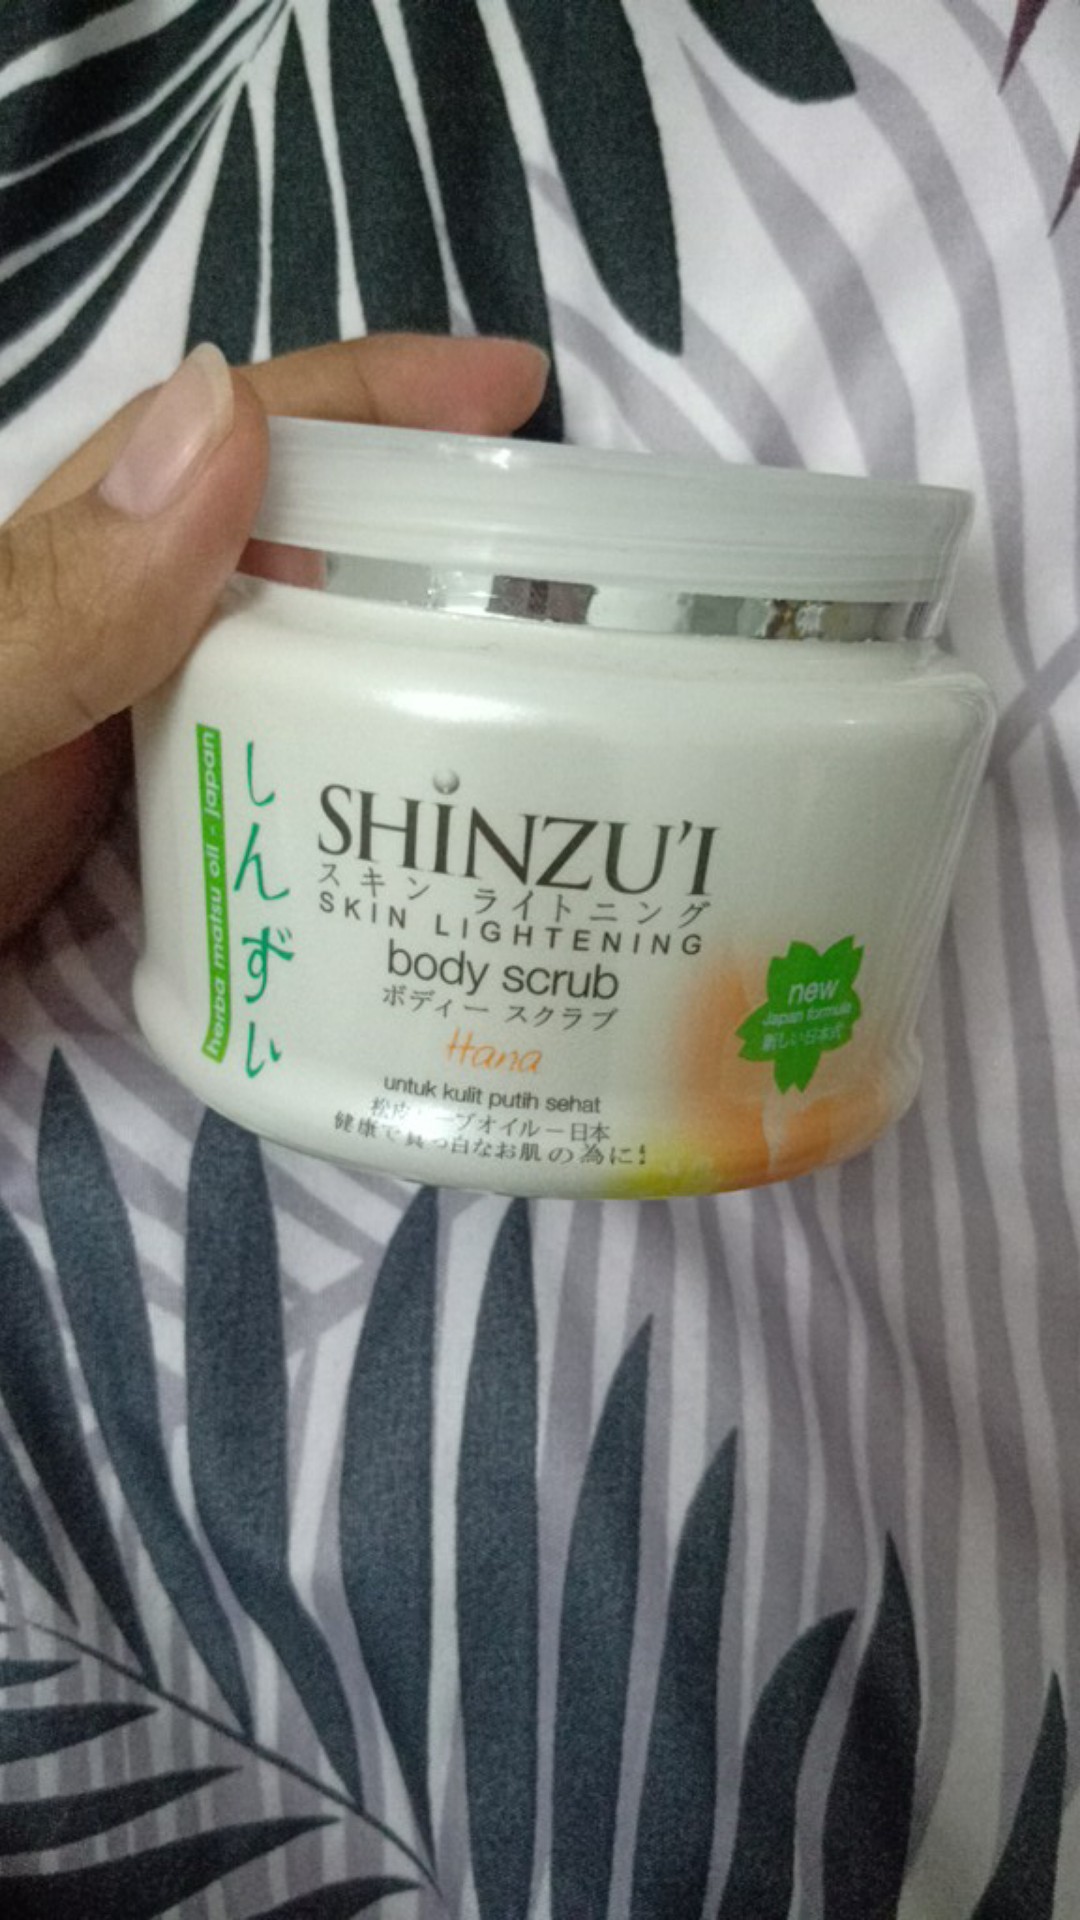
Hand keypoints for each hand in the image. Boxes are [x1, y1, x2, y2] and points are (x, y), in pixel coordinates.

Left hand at [0, 333, 548, 946]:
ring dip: (423, 659)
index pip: (239, 436)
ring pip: (305, 664)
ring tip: (560, 697)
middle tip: (590, 586)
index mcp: (69, 562)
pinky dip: (367, 778)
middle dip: (441, 533)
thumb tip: (234, 413)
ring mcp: (134, 740)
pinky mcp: (152, 845)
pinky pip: (282, 780)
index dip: (378, 392)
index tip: (526, 392)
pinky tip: (435, 822)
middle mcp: (114, 630)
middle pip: (301, 544)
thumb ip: (55, 599)